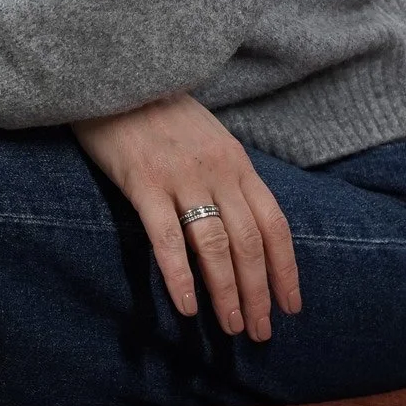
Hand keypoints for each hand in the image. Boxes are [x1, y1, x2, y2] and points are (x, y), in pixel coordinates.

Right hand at [72, 90, 300, 339]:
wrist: (114, 74)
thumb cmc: (158, 110)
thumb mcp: (207, 137)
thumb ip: (226, 175)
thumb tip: (244, 225)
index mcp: (236, 162)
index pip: (274, 225)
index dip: (285, 270)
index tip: (291, 307)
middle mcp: (216, 170)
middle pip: (249, 242)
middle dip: (259, 292)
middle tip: (260, 331)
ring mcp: (180, 176)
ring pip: (214, 245)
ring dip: (226, 292)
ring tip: (231, 327)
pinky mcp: (143, 182)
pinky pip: (166, 238)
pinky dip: (180, 276)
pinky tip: (186, 306)